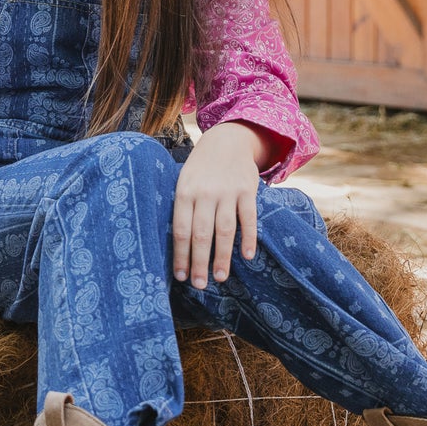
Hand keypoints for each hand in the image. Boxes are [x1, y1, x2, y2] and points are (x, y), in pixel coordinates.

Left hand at [172, 122, 269, 289]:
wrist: (227, 140)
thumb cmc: (200, 170)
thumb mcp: (184, 182)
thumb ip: (182, 209)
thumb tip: (178, 247)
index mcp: (184, 193)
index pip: (180, 230)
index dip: (180, 255)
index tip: (181, 276)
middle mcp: (205, 193)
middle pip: (201, 234)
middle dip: (199, 262)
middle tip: (199, 285)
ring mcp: (227, 191)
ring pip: (225, 230)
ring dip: (222, 256)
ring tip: (220, 278)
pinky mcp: (247, 190)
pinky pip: (248, 218)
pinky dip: (248, 238)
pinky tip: (246, 256)